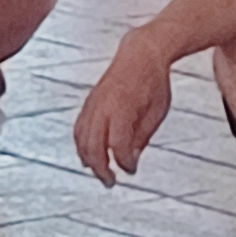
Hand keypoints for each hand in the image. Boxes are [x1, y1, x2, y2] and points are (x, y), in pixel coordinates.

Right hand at [73, 45, 172, 184]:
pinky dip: (81, 145)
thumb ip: (142, 137)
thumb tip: (130, 158)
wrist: (141, 54)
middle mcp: (103, 108)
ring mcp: (93, 104)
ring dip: (88, 160)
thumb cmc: (154, 82)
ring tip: (99, 172)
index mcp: (122, 109)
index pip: (118, 146)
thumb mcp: (157, 112)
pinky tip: (88, 155)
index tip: (132, 170)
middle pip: (94, 147)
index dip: (125, 163)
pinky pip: (78, 129)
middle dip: (101, 168)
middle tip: (110, 182)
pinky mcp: (89, 102)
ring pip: (81, 139)